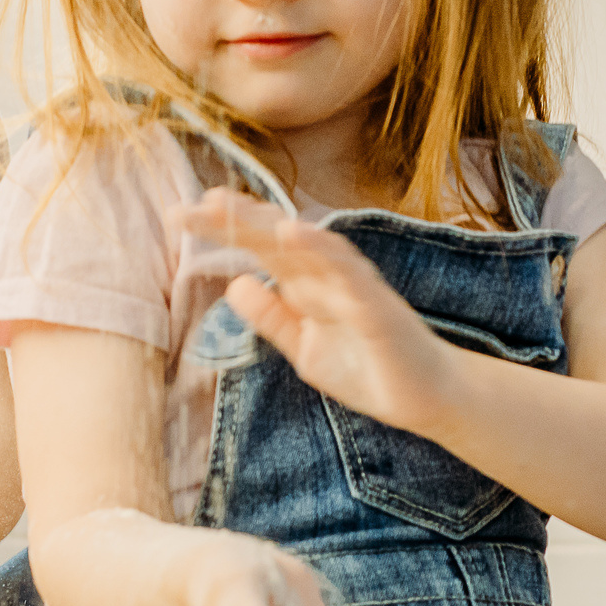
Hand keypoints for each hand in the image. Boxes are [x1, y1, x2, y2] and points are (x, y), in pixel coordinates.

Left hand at [176, 192, 460, 437]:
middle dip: (232, 219)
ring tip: (227, 204)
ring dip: (267, 222)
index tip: (180, 215)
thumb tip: (232, 284)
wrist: (424, 400)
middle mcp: (327, 275)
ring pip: (306, 242)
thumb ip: (271, 317)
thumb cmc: (368, 368)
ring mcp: (352, 285)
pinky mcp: (376, 304)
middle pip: (274, 236)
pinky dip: (320, 247)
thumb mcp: (304, 347)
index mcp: (306, 284)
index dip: (223, 229)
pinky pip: (346, 270)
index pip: (258, 247)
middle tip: (186, 206)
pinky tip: (292, 230)